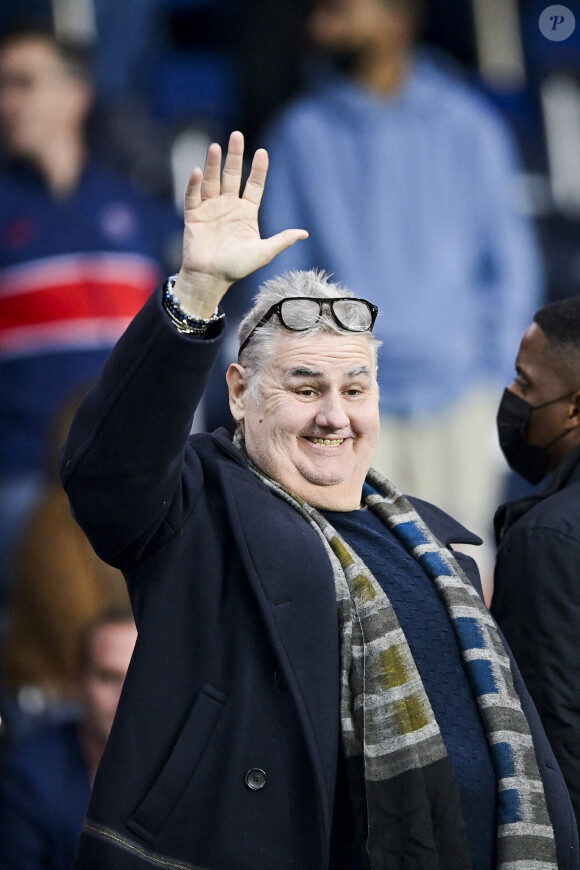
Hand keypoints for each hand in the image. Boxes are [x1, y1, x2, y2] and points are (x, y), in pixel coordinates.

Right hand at [174, 131, 307, 317]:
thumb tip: (305, 233)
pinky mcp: (194, 216)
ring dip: (213, 165)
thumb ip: (281, 240)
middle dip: (234, 156)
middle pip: (231, 176)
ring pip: (212, 181)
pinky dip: (194, 184)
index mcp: (246, 212)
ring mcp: (210, 209)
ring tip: (216, 147)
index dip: (258, 169)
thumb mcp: (263, 253)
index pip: (254, 185)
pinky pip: (193, 196)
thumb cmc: (237, 267)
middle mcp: (228, 206)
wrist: (211, 279)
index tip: (262, 152)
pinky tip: (197, 171)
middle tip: (237, 135)